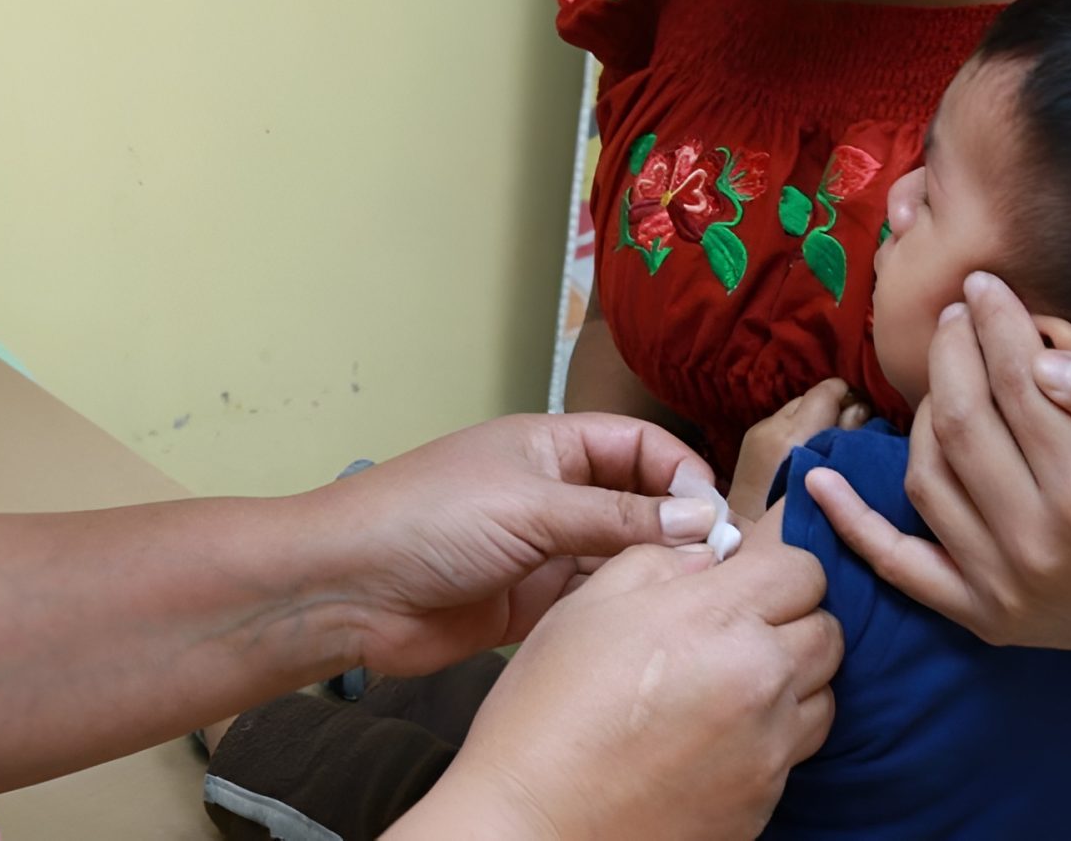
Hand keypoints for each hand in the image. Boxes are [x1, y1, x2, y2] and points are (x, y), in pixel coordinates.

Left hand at [318, 413, 724, 677]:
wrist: (349, 590)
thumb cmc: (425, 520)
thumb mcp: (530, 507)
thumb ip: (616, 516)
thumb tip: (701, 520)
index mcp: (551, 445)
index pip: (640, 445)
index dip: (682, 473)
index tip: (716, 516)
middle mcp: (554, 492)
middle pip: (639, 500)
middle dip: (679, 525)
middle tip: (721, 564)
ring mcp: (544, 549)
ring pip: (621, 555)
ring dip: (655, 571)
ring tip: (697, 598)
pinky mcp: (532, 604)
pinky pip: (593, 601)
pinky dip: (623, 609)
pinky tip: (652, 625)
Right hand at [412, 519, 839, 840]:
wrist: (533, 824)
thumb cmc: (545, 712)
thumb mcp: (586, 607)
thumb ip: (658, 561)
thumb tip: (708, 554)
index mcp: (716, 618)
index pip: (803, 568)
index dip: (775, 565)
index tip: (744, 577)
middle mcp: (758, 679)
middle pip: (827, 630)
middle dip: (791, 619)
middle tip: (737, 629)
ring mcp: (767, 747)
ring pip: (824, 692)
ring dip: (791, 679)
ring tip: (732, 683)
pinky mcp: (764, 800)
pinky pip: (796, 749)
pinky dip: (774, 733)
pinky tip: (720, 733)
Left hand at [730, 379, 869, 523]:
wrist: (748, 537)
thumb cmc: (797, 516)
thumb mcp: (833, 477)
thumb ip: (847, 439)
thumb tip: (859, 410)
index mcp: (793, 433)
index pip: (827, 391)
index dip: (848, 397)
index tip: (860, 417)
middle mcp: (772, 425)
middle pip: (811, 398)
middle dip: (829, 411)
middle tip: (845, 436)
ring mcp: (758, 431)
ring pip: (796, 410)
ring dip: (812, 422)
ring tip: (825, 448)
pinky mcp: (750, 440)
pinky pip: (782, 424)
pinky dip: (796, 432)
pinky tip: (805, 455)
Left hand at [806, 274, 1070, 665]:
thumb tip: (1043, 356)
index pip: (1017, 385)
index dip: (995, 324)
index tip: (986, 284)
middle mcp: (1037, 545)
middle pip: (961, 422)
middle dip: (952, 352)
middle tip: (959, 310)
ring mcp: (1002, 587)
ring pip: (927, 476)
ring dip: (923, 411)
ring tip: (947, 370)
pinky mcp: (983, 615)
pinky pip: (901, 565)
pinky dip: (854, 525)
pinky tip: (819, 481)